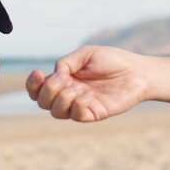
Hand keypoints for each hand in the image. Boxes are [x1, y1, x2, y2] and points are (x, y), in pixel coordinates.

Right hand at [25, 46, 148, 121]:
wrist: (137, 71)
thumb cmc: (112, 60)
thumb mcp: (85, 54)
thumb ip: (66, 63)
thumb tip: (54, 76)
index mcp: (64, 79)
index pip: (38, 89)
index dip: (32, 84)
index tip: (38, 73)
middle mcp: (69, 94)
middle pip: (42, 102)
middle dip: (47, 91)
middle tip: (63, 79)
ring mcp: (80, 105)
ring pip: (56, 112)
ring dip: (62, 98)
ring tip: (77, 87)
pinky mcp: (94, 114)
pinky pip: (77, 115)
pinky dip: (78, 104)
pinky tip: (89, 94)